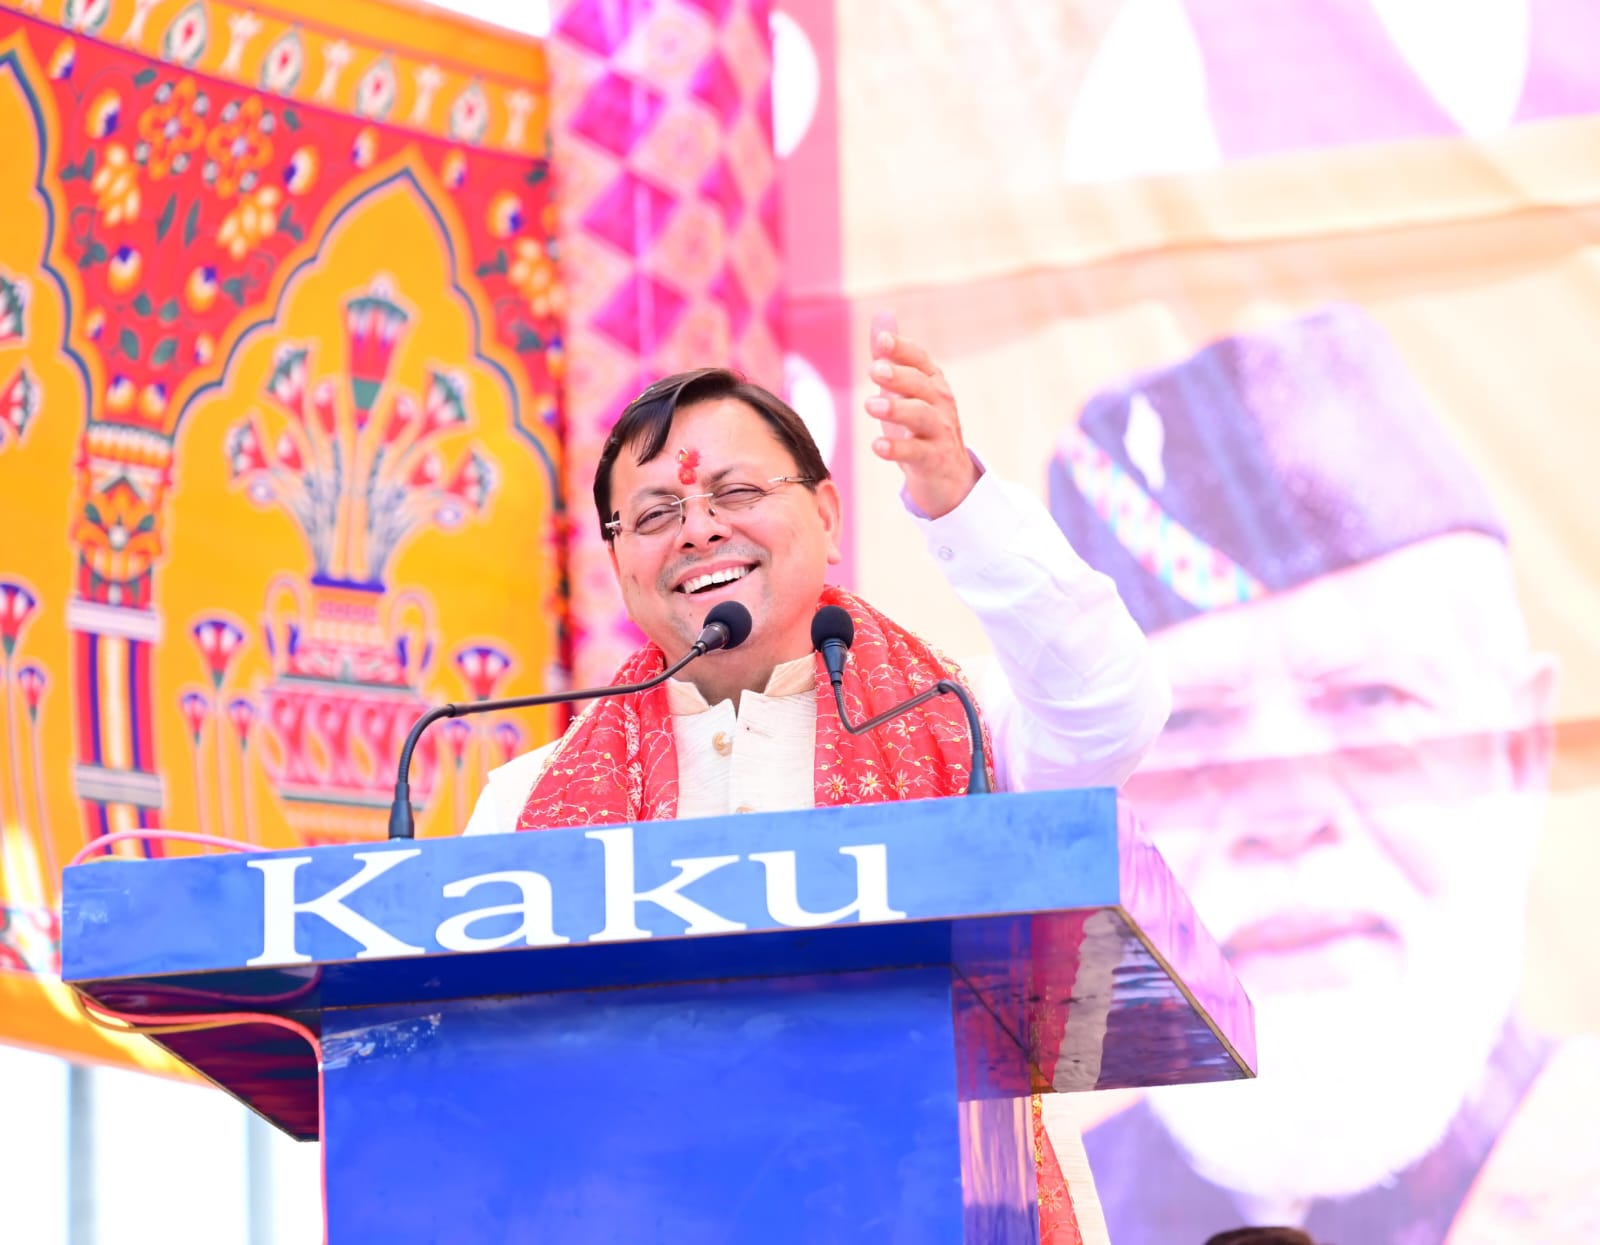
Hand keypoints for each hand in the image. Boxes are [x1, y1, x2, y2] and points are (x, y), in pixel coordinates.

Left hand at [864, 325, 979, 518]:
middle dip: (899, 375)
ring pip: (921, 416)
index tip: (882, 341)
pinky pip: (916, 452)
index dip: (902, 349)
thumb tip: (882, 315)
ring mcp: (939, 432)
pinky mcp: (933, 460)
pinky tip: (877, 446)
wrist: (947, 477)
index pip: (920, 360)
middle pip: (921, 384)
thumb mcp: (905, 389)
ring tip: (870, 405)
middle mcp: (939, 403)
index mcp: (932, 382)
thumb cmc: (920, 427)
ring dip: (896, 409)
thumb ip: (891, 356)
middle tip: (875, 369)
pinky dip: (897, 449)